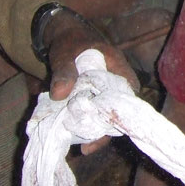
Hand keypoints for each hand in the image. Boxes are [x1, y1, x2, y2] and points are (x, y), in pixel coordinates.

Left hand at [43, 7, 139, 153]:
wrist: (55, 36)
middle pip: (116, 107)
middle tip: (91, 146)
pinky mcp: (85, 99)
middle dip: (106, 128)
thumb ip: (64, 70)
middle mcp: (111, 81)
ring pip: (102, 114)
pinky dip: (82, 127)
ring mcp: (98, 91)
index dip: (125, 106)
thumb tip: (59, 94)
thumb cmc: (68, 40)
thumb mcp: (65, 52)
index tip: (113, 122)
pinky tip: (73, 140)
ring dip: (93, 130)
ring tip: (83, 149)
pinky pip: (88, 115)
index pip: (129, 87)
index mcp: (115, 66)